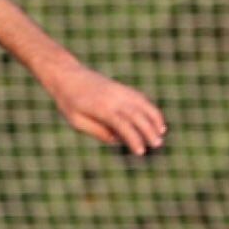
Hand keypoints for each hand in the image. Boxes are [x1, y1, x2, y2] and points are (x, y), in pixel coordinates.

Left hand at [42, 64, 166, 155]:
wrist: (67, 75)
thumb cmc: (68, 101)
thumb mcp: (77, 121)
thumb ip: (97, 131)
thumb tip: (115, 139)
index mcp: (101, 108)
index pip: (123, 125)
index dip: (133, 139)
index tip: (140, 152)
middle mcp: (114, 98)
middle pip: (137, 115)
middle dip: (148, 130)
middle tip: (157, 144)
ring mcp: (119, 91)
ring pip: (143, 104)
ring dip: (154, 118)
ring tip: (162, 133)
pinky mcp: (121, 87)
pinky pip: (140, 98)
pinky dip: (150, 108)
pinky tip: (156, 119)